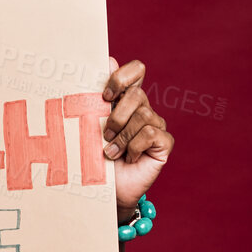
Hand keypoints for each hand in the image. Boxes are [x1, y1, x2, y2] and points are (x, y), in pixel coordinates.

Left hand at [101, 57, 174, 220]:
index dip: (121, 78)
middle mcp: (143, 108)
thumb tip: (106, 60)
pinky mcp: (164, 143)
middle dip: (116, 116)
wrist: (103, 191)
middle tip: (104, 135)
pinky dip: (134, 146)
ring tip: (110, 153)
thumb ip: (94, 97)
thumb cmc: (93, 158)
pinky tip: (127, 158)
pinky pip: (151, 133)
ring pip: (142, 115)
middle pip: (136, 94)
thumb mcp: (88, 127)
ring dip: (121, 137)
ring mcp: (155, 125)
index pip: (136, 70)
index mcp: (124, 100)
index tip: (104, 96)